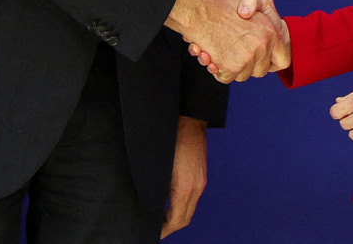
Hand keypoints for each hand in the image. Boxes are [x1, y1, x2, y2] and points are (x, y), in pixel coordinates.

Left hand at [161, 116, 205, 237]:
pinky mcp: (201, 175)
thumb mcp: (157, 166)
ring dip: (177, 218)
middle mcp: (196, 187)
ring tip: (162, 221)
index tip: (156, 233)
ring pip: (190, 209)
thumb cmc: (169, 138)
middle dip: (171, 227)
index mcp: (184, 187)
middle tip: (158, 231)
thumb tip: (151, 203)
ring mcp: (201, 181)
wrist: (189, 120)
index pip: (177, 220)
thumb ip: (156, 186)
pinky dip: (182, 206)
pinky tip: (172, 203)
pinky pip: (193, 198)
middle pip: (185, 218)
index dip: (165, 230)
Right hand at [165, 0, 283, 82]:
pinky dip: (217, 71)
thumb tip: (265, 24)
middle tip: (234, 52)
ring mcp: (247, 59)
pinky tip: (209, 56)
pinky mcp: (231, 68)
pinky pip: (226, 78)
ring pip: (243, 75)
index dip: (272, 62)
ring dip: (231, 67)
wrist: (196, 12)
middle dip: (248, 65)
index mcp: (270, 32)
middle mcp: (262, 47)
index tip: (262, 60)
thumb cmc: (218, 4)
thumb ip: (259, 7)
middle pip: (260, 71)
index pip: (283, 60)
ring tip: (219, 51)